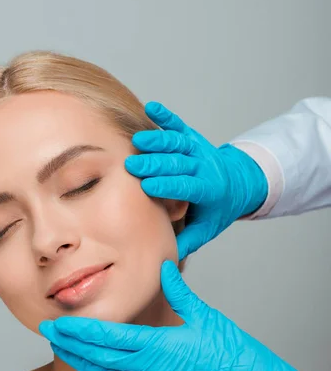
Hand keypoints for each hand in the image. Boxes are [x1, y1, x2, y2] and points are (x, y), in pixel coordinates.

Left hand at [39, 261, 329, 370]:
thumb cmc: (233, 353)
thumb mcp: (206, 317)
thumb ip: (180, 292)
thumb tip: (165, 267)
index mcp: (158, 345)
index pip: (107, 337)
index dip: (79, 331)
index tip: (58, 323)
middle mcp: (149, 369)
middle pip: (98, 357)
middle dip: (70, 344)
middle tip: (48, 332)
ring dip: (80, 363)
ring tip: (61, 351)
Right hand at [125, 102, 267, 259]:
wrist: (239, 182)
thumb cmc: (217, 208)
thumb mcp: (206, 229)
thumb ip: (187, 242)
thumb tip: (164, 262)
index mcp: (208, 190)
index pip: (187, 186)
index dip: (167, 185)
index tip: (146, 186)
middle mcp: (204, 167)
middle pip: (179, 163)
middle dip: (156, 164)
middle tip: (132, 165)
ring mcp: (199, 150)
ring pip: (178, 143)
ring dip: (158, 141)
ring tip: (137, 141)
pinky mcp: (193, 138)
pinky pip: (180, 126)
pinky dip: (166, 116)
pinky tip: (151, 107)